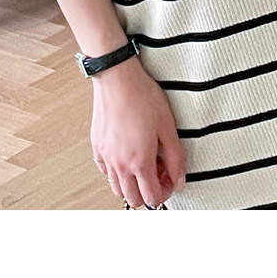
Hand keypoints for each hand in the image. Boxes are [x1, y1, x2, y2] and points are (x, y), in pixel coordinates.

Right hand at [89, 55, 186, 208]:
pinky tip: (126, 153)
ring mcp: (106, 157)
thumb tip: (180, 180)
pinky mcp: (96, 147)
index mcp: (139, 162)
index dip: (166, 192)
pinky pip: (105, 172)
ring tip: (142, 162)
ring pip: (117, 189)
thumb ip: (176, 158)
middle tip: (157, 172)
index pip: (152, 198)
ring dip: (131, 184)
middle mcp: (120, 165)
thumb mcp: (168, 127)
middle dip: (148, 192)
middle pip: (133, 200)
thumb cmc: (142, 96)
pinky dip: (116, 171)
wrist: (117, 77)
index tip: (170, 178)